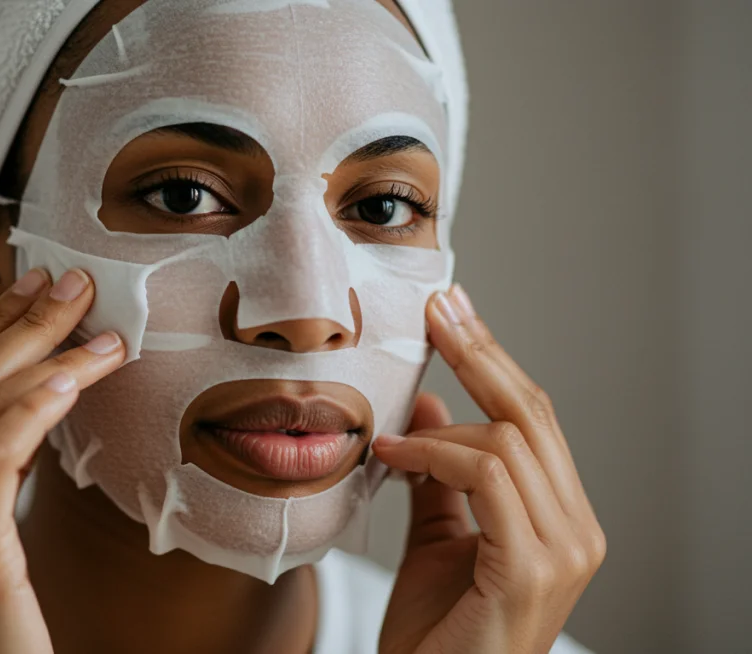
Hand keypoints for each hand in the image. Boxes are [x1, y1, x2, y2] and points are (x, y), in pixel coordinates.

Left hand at [374, 285, 605, 653]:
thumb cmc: (434, 632)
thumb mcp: (435, 537)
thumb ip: (438, 474)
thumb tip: (427, 404)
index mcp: (560, 517)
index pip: (532, 418)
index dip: (492, 358)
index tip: (453, 310)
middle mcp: (576, 529)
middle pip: (530, 413)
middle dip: (478, 353)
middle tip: (437, 309)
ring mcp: (563, 550)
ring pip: (508, 439)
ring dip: (440, 424)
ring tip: (387, 436)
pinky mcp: (531, 568)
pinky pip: (487, 476)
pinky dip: (436, 454)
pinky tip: (394, 455)